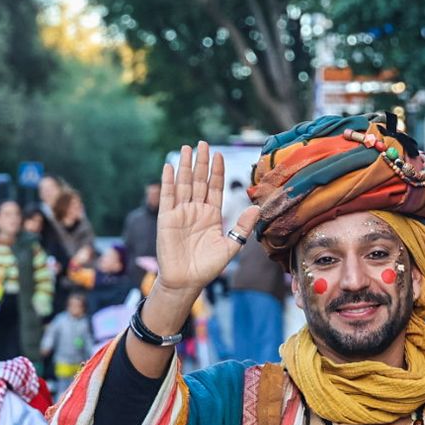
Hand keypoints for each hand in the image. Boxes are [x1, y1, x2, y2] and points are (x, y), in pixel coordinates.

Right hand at [155, 142, 259, 294]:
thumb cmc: (208, 267)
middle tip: (203, 143)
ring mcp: (180, 213)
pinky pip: (168, 197)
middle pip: (199, 181)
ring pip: (183, 184)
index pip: (215, 188)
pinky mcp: (166, 219)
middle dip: (201, 162)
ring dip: (185, 166)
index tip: (220, 154)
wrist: (186, 281)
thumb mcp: (230, 247)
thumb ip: (242, 227)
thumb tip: (258, 208)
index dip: (217, 171)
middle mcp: (196, 210)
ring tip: (187, 148)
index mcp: (212, 215)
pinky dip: (168, 182)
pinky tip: (169, 167)